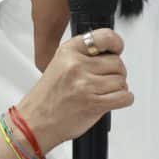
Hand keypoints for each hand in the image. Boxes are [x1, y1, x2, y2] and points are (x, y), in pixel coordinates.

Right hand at [16, 29, 131, 151]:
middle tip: (104, 80)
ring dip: (118, 88)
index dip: (116, 43)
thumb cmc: (46, 97)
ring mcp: (86, 84)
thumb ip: (83, 56)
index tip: (117, 49)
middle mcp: (77, 65)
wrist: (34, 122)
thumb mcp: (59, 65)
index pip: (104, 37)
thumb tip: (111, 53)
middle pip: (117, 62)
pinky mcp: (94, 103)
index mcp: (68, 52)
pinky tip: (112, 100)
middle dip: (115, 72)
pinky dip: (124, 100)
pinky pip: (124, 97)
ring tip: (103, 92)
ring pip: (121, 80)